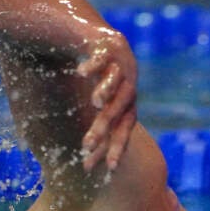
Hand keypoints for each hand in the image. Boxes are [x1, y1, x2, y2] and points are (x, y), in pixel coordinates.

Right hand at [77, 32, 137, 172]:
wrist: (104, 41)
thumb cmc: (102, 83)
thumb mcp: (101, 109)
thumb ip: (98, 134)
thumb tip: (87, 169)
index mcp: (128, 104)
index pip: (124, 129)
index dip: (118, 147)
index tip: (110, 168)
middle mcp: (129, 86)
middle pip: (119, 109)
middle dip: (104, 126)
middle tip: (86, 144)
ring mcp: (120, 66)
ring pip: (115, 82)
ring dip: (107, 91)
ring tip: (95, 103)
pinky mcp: (108, 46)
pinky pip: (101, 57)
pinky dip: (93, 64)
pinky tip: (80, 73)